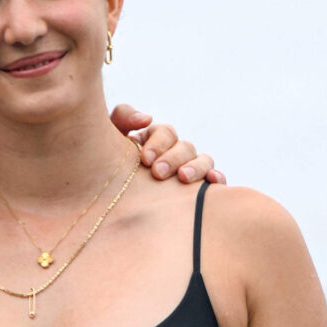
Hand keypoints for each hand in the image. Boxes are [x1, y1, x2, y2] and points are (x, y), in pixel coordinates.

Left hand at [110, 103, 224, 185]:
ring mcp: (191, 170)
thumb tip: (146, 118)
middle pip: (185, 146)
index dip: (158, 142)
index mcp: (155, 142)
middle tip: (158, 172)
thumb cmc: (109, 172)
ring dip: (195, 167)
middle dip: (173, 158)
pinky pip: (216, 180)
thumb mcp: (109, 142)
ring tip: (183, 178)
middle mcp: (176, 154)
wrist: (110, 208)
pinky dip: (217, 177)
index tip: (145, 159)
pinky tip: (213, 181)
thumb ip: (122, 119)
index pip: (165, 132)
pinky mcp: (201, 191)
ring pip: (203, 159)